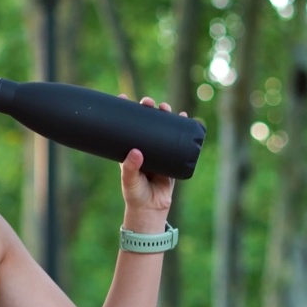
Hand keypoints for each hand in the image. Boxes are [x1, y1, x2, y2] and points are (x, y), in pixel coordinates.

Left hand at [118, 95, 180, 217]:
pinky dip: (182, 128)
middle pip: (146, 123)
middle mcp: (144, 146)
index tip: (122, 97)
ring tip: (165, 107)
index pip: (126, 126)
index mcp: (129, 148)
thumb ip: (129, 168)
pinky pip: (178, 140)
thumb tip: (135, 151)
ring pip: (163, 128)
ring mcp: (159, 151)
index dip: (125, 111)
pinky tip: (184, 117)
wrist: (151, 208)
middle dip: (148, 110)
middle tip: (148, 102)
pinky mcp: (172, 157)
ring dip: (165, 115)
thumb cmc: (135, 194)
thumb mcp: (129, 180)